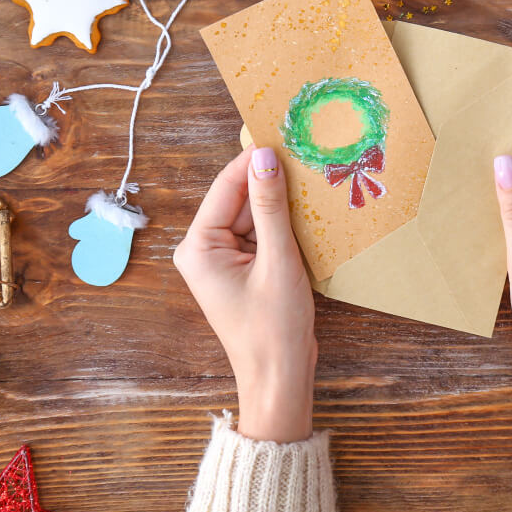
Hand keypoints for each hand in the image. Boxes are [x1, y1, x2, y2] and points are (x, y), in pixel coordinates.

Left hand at [173, 146, 316, 441]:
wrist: (279, 379)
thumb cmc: (273, 329)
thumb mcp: (277, 262)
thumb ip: (270, 207)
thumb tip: (265, 157)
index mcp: (197, 246)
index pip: (226, 187)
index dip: (254, 159)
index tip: (283, 132)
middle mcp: (202, 249)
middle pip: (239, 198)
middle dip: (271, 182)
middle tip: (308, 156)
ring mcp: (221, 260)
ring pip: (253, 215)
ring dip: (281, 205)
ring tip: (314, 184)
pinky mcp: (242, 270)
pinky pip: (261, 235)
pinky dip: (283, 227)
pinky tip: (309, 217)